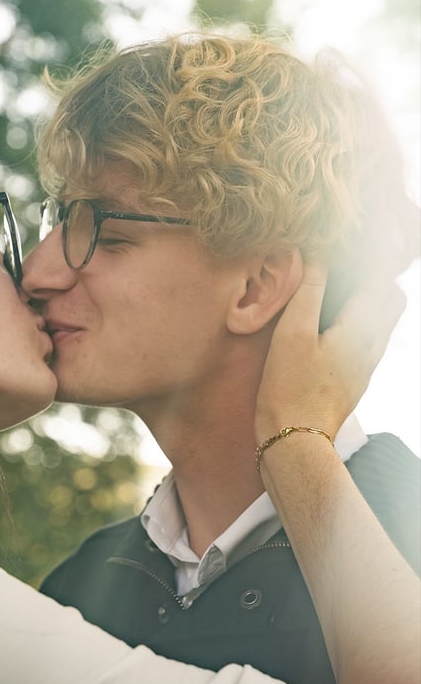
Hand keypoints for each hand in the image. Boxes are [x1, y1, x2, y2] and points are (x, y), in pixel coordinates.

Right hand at [255, 259, 404, 443]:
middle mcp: (373, 346)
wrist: (295, 439)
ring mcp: (367, 365)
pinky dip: (359, 321)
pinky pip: (369, 340)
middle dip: (376, 279)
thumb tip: (319, 258)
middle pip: (392, 301)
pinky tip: (331, 324)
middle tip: (348, 265)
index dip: (369, 259)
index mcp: (361, 330)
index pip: (379, 282)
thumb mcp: (292, 333)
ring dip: (369, 300)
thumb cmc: (290, 387)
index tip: (353, 243)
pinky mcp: (355, 379)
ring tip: (339, 289)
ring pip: (382, 322)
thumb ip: (308, 292)